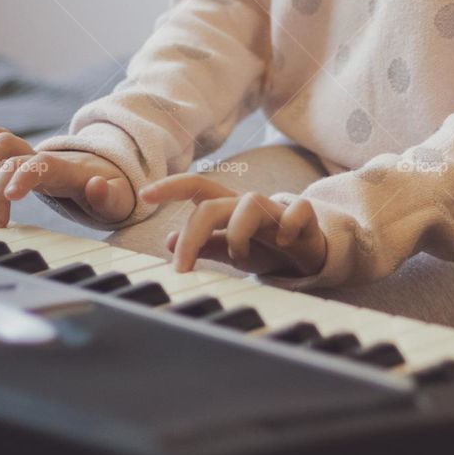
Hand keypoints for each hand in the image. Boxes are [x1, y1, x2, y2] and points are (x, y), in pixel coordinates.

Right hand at [0, 116, 135, 227]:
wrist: (112, 176)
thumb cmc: (113, 192)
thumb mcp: (119, 200)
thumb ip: (108, 195)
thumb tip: (96, 185)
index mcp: (68, 169)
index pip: (41, 166)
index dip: (24, 176)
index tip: (11, 196)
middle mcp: (47, 158)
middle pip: (15, 158)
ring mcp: (35, 157)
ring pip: (3, 146)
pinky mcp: (26, 159)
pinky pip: (2, 141)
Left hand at [140, 174, 327, 276]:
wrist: (308, 255)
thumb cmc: (265, 248)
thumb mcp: (230, 249)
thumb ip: (204, 244)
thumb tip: (170, 241)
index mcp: (228, 209)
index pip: (196, 187)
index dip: (170, 186)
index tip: (145, 195)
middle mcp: (248, 205)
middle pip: (214, 203)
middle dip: (193, 235)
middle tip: (182, 268)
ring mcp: (276, 211)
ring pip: (250, 203)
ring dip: (238, 233)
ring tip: (240, 256)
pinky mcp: (304, 219)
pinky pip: (297, 211)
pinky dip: (289, 225)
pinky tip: (283, 242)